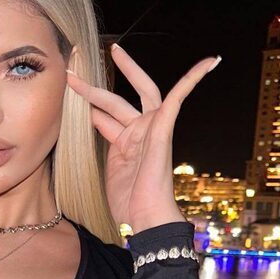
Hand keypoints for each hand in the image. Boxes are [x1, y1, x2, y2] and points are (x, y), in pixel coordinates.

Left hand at [66, 43, 220, 232]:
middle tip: (74, 66)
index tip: (71, 88)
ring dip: (108, 80)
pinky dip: (193, 79)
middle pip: (115, 100)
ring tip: (89, 60)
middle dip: (93, 85)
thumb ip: (106, 138)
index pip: (106, 114)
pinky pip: (180, 97)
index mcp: (127, 141)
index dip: (88, 103)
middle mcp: (140, 131)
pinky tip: (208, 61)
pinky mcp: (163, 129)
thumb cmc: (128, 201)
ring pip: (129, 97)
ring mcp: (151, 129)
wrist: (144, 218)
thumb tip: (93, 115)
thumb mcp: (110, 164)